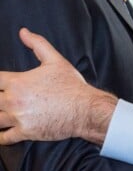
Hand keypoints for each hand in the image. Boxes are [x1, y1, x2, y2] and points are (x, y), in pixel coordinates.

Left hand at [0, 28, 116, 144]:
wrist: (86, 109)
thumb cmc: (72, 86)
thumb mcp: (56, 61)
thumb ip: (38, 44)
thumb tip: (23, 32)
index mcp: (18, 82)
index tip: (0, 83)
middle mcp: (14, 100)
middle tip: (1, 98)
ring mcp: (18, 118)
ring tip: (0, 113)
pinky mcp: (25, 133)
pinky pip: (4, 138)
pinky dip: (0, 137)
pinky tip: (1, 134)